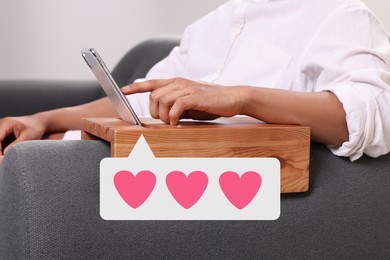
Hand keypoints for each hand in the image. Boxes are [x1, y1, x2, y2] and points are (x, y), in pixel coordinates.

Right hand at [0, 115, 45, 158]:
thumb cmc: (35, 129)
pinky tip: (6, 156)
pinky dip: (2, 149)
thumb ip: (15, 145)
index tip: (2, 159)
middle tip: (3, 160)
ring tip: (5, 159)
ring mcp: (1, 128)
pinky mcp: (3, 133)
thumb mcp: (27, 137)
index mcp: (6, 123)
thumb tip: (4, 153)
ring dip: (0, 150)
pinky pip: (0, 141)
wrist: (39, 123)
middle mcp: (1, 124)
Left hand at [121, 78, 244, 124]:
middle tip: (165, 121)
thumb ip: (175, 106)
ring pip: (162, 100)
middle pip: (153, 96)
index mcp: (176, 82)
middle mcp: (179, 82)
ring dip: (164, 116)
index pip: (151, 83)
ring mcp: (187, 88)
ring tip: (173, 122)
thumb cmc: (210, 103)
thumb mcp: (189, 103)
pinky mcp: (194, 96)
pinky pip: (175, 106)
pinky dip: (173, 117)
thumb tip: (163, 117)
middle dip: (154, 112)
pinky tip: (177, 122)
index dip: (136, 87)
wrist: (233, 98)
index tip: (123, 91)